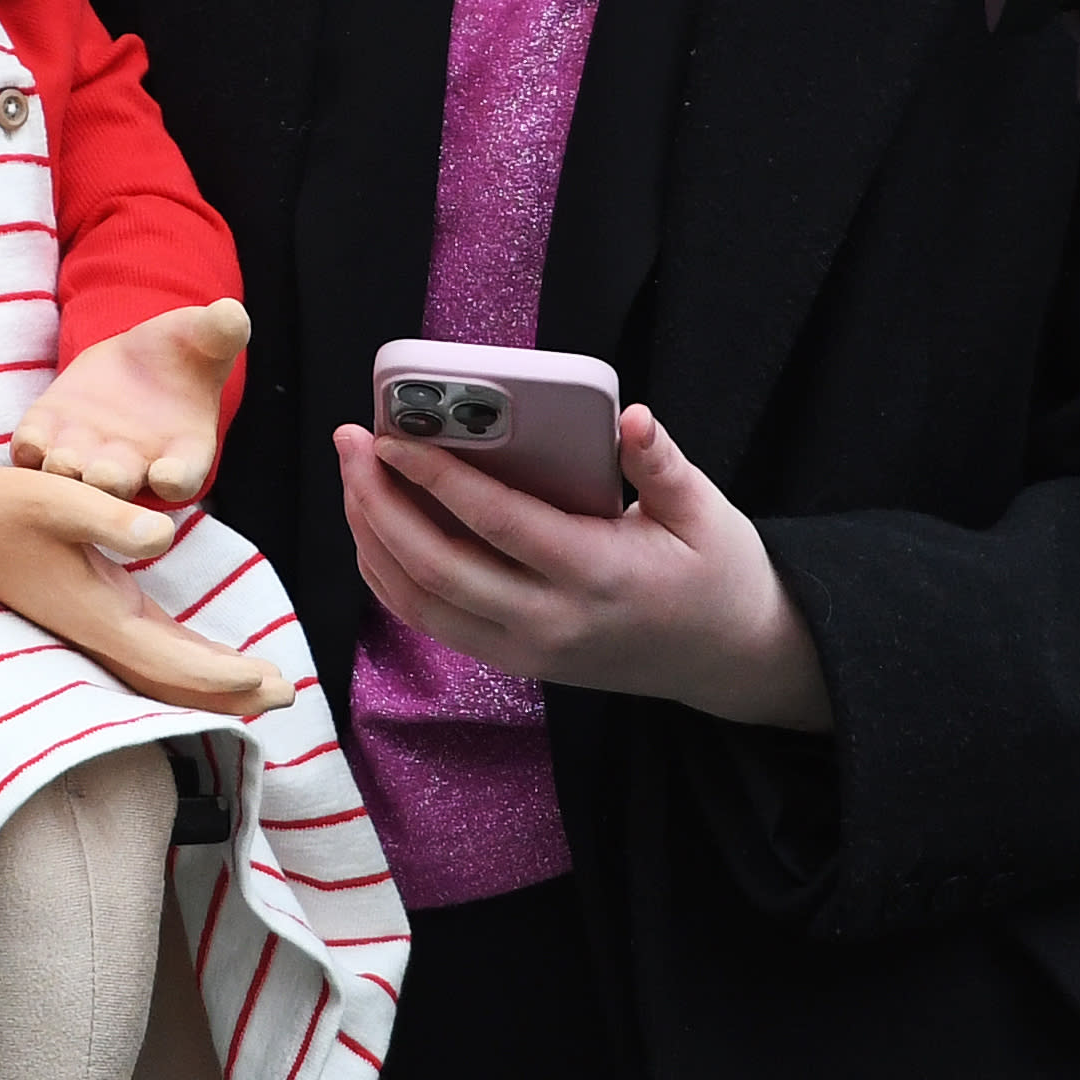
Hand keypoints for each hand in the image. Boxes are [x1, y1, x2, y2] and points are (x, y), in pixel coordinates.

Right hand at [0, 463, 291, 719]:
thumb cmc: (4, 509)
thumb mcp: (57, 499)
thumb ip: (110, 519)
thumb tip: (163, 535)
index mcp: (99, 616)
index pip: (174, 663)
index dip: (224, 679)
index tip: (271, 683)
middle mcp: (101, 632)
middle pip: (176, 682)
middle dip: (231, 693)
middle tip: (287, 696)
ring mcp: (96, 626)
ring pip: (164, 672)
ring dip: (213, 684)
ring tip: (263, 688)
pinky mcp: (93, 612)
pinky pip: (151, 652)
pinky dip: (187, 664)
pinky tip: (211, 661)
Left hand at [11, 299, 249, 503]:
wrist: (136, 360)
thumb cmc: (182, 354)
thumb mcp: (204, 337)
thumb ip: (220, 332)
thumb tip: (231, 314)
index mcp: (182, 452)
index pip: (182, 477)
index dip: (175, 479)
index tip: (167, 474)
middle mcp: (134, 466)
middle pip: (120, 486)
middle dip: (110, 480)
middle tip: (103, 474)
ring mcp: (87, 455)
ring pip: (72, 475)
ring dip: (66, 469)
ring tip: (63, 458)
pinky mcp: (51, 435)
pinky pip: (34, 452)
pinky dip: (30, 449)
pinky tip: (32, 438)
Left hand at [336, 407, 827, 731]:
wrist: (728, 658)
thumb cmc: (715, 571)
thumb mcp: (704, 510)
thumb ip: (662, 464)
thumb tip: (633, 418)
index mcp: (599, 573)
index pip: (497, 522)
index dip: (437, 477)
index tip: (392, 435)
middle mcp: (551, 621)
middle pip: (438, 567)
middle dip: (380, 502)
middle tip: (350, 442)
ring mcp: (527, 650)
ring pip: (421, 602)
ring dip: (373, 538)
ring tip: (352, 477)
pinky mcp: (514, 661)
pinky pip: (432, 620)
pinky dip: (389, 575)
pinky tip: (375, 526)